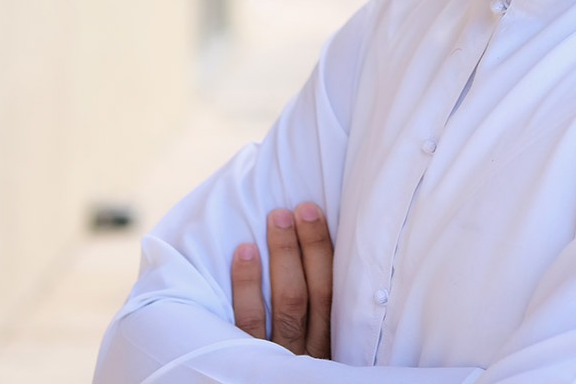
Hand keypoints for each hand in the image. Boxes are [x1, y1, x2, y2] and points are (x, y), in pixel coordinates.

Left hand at [231, 201, 333, 358]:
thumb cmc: (293, 376)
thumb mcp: (317, 356)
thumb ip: (319, 320)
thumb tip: (319, 261)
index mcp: (329, 346)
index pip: (332, 293)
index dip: (323, 251)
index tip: (314, 212)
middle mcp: (307, 353)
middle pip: (310, 292)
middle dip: (305, 246)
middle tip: (297, 208)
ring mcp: (276, 359)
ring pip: (285, 303)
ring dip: (280, 257)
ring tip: (274, 219)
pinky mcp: (245, 364)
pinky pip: (246, 323)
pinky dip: (246, 285)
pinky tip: (243, 253)